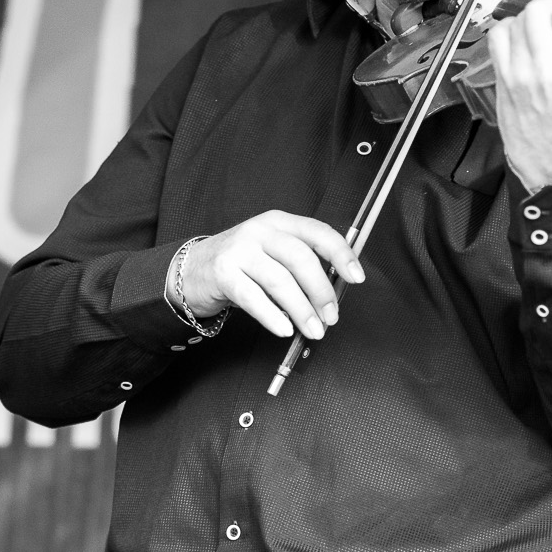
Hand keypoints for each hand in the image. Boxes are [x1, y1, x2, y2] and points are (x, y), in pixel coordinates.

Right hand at [177, 211, 364, 339]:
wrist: (195, 268)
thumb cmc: (243, 264)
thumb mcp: (273, 252)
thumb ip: (302, 264)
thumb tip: (335, 291)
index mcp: (279, 222)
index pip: (317, 232)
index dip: (341, 254)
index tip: (356, 277)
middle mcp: (260, 231)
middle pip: (300, 258)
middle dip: (321, 291)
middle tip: (331, 316)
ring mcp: (239, 250)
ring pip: (279, 280)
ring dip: (301, 310)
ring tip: (313, 329)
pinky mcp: (223, 273)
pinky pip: (253, 298)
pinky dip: (272, 316)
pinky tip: (284, 329)